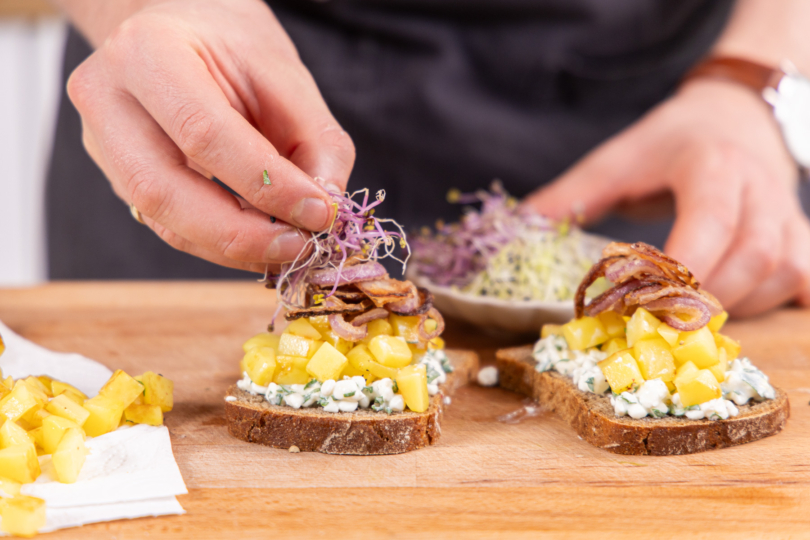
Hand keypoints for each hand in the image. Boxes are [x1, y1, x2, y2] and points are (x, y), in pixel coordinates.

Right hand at [67, 0, 354, 272]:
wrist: (184, 30)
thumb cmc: (235, 46)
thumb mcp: (287, 76)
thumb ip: (316, 141)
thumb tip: (323, 212)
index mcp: (147, 51)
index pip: (203, 132)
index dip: (266, 183)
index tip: (318, 212)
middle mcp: (107, 98)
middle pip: (164, 190)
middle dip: (242, 233)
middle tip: (301, 246)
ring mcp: (102, 143)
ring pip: (162, 221)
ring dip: (234, 248)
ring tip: (289, 250)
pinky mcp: (117, 178)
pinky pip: (170, 227)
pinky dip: (222, 244)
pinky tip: (262, 245)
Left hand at [524, 79, 809, 316]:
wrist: (733, 115)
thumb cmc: (668, 141)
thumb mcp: (617, 159)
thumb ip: (572, 195)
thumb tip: (520, 228)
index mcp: (711, 165)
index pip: (712, 219)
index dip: (685, 266)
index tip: (645, 302)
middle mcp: (759, 188)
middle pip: (755, 253)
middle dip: (708, 296)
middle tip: (661, 322)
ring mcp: (786, 211)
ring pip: (783, 268)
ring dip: (740, 303)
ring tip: (690, 315)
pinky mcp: (799, 231)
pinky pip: (806, 275)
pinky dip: (781, 300)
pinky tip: (746, 309)